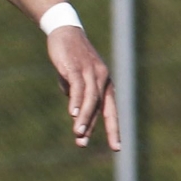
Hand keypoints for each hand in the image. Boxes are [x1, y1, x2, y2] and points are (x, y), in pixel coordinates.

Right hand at [47, 26, 119, 149]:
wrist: (65, 31)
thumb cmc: (70, 56)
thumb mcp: (75, 79)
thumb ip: (77, 94)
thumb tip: (76, 111)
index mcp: (104, 84)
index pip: (111, 110)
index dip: (113, 129)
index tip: (116, 148)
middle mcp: (102, 79)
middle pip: (101, 107)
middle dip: (95, 127)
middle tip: (85, 144)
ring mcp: (90, 73)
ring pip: (90, 99)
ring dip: (84, 118)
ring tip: (78, 134)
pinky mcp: (75, 67)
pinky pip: (78, 87)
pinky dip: (76, 101)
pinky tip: (73, 113)